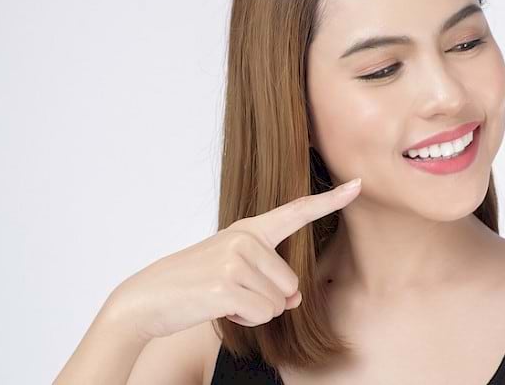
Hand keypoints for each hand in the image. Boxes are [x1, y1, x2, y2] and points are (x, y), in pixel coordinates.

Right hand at [103, 178, 362, 341]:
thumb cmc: (194, 284)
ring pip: (278, 303)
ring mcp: (235, 260)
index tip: (357, 184)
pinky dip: (246, 321)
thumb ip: (270, 279)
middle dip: (267, 299)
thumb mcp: (234, 272)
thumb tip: (294, 300)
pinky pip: (263, 314)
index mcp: (249, 229)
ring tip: (222, 298)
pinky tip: (220, 309)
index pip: (296, 211)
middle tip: (229, 292)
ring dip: (254, 311)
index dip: (330, 200)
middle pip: (291, 284)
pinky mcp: (227, 286)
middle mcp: (245, 238)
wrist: (147, 298)